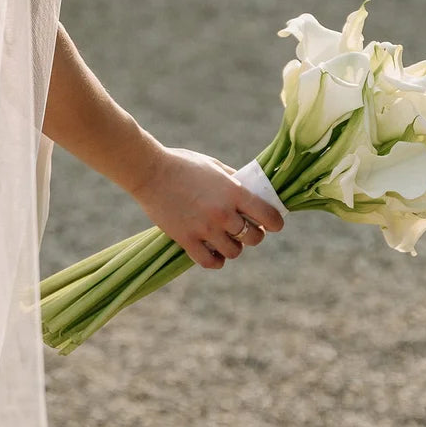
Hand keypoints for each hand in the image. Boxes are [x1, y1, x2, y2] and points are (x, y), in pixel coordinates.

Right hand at [128, 145, 284, 269]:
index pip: (269, 216)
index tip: (273, 223)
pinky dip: (216, 261)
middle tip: (247, 229)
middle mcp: (223, 213)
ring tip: (226, 239)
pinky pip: (210, 262)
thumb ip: (235, 180)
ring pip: (234, 252)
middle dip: (255, 235)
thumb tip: (254, 191)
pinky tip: (214, 252)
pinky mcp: (186, 240)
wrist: (149, 171)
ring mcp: (205, 229)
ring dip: (234, 247)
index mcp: (234, 192)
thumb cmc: (182, 164)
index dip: (276, 222)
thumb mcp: (214, 166)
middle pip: (254, 238)